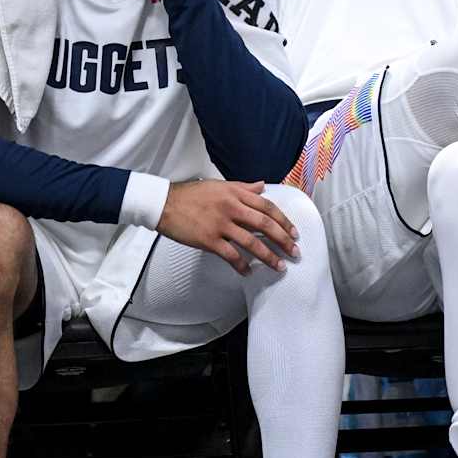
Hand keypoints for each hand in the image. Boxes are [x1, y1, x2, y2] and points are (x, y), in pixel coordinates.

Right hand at [157, 179, 300, 275]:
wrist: (164, 203)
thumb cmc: (190, 195)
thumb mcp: (220, 185)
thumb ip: (243, 187)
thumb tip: (262, 186)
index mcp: (235, 194)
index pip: (267, 207)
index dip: (284, 221)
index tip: (293, 232)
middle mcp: (231, 207)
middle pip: (264, 225)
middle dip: (283, 240)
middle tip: (294, 252)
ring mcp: (220, 224)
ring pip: (251, 242)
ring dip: (268, 256)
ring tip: (279, 266)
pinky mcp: (208, 239)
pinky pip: (230, 255)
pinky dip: (241, 265)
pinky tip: (248, 272)